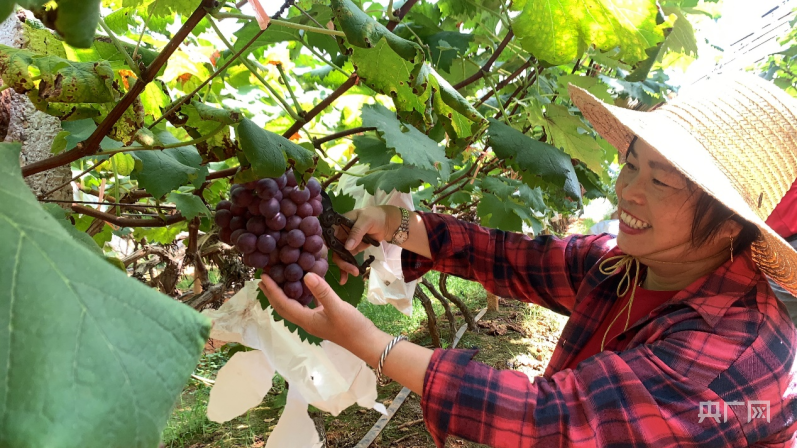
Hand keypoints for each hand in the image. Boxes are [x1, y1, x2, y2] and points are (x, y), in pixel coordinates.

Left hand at [258, 272, 378, 349]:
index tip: (263, 277)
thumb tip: (306, 274)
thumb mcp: (337, 307)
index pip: (283, 304)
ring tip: (277, 282)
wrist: (366, 342)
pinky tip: (303, 287)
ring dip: (283, 295)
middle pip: (283, 307)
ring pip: (293, 307)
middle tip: (263, 279)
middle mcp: (306, 321)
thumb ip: (322, 292)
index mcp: (306, 320)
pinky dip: (299, 295)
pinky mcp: (323, 318)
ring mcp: (315, 320)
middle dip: (272, 294)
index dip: (272, 291)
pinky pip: (305, 305)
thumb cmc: (352, 327)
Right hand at [333, 205, 399, 284]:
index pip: (328, 235)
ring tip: (354, 274)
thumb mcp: (366, 220)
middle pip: (334, 250)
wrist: (387, 223)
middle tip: (352, 269)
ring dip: (344, 267)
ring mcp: (345, 243)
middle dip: (341, 261)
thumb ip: (356, 232)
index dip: (324, 246)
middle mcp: (339, 234)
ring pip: (340, 256)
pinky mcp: (352, 250)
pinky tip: (346, 278)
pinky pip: (347, 259)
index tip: (326, 258)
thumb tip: (347, 247)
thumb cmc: (374, 216)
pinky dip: (347, 268)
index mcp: (339, 224)